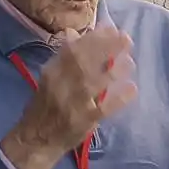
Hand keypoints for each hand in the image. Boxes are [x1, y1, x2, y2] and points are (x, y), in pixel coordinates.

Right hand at [0, 29, 135, 168]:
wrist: (36, 140)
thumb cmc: (45, 106)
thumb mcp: (49, 78)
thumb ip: (63, 57)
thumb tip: (74, 32)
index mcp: (51, 72)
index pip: (72, 50)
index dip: (93, 38)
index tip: (110, 28)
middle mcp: (60, 85)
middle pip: (84, 63)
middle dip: (107, 48)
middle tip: (126, 38)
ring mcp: (73, 104)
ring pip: (94, 83)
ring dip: (114, 70)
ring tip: (130, 62)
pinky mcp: (84, 121)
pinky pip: (104, 108)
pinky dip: (119, 98)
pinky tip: (132, 89)